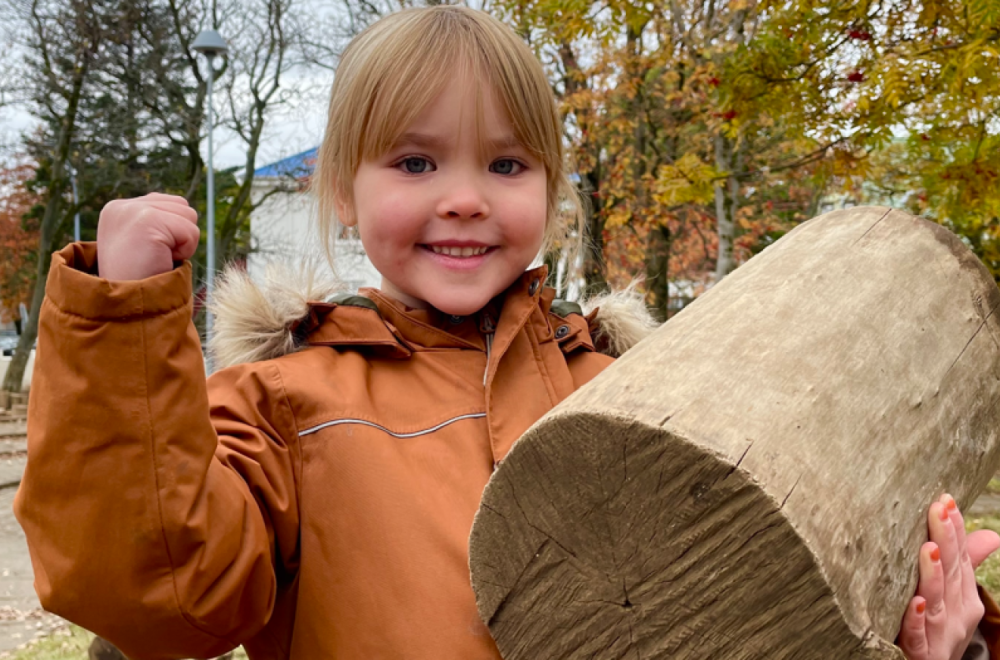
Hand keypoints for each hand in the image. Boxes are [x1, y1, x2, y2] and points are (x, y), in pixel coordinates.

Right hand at [96, 193, 200, 280]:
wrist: (125, 308)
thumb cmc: (140, 282)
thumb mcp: (142, 244)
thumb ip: (157, 221)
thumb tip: (185, 209)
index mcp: (119, 208)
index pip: (171, 203)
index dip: (173, 232)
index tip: (150, 252)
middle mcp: (122, 205)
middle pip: (183, 206)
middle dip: (180, 236)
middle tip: (155, 257)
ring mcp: (133, 210)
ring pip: (190, 216)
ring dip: (183, 244)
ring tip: (158, 258)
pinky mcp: (148, 220)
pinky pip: (190, 232)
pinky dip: (184, 252)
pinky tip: (161, 260)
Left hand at [897, 494, 999, 659]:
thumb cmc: (939, 628)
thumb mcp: (955, 597)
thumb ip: (966, 564)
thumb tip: (992, 534)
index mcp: (964, 598)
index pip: (960, 558)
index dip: (954, 529)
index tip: (945, 499)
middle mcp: (956, 614)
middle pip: (951, 573)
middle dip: (946, 540)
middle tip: (938, 509)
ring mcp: (939, 634)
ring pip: (936, 601)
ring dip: (933, 575)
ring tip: (927, 549)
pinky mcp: (920, 653)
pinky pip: (916, 636)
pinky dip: (914, 619)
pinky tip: (912, 602)